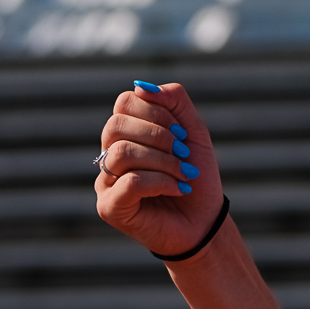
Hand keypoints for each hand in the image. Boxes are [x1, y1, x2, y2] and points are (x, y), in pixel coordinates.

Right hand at [94, 81, 226, 257]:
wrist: (204, 222)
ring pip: (122, 153)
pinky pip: (128, 181)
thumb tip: (141, 86)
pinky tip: (176, 189)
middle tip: (184, 153)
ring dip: (163, 161)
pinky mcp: (109, 208)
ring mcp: (105, 182)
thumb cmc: (195, 175)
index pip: (124, 103)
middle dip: (158, 136)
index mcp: (126, 134)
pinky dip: (160, 181)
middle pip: (116, 126)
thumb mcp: (193, 131)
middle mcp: (108, 155)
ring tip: (185, 174)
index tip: (182, 132)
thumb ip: (174, 101)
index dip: (155, 111)